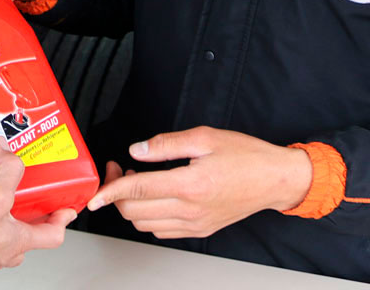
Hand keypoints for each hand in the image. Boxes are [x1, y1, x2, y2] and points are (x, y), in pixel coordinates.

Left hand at [86, 128, 311, 239]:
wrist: (275, 180)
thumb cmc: (246, 156)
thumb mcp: (205, 137)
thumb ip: (166, 144)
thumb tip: (138, 150)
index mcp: (190, 184)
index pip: (138, 191)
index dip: (110, 192)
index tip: (94, 195)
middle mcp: (191, 210)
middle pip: (136, 213)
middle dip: (118, 194)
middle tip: (120, 170)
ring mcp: (195, 224)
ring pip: (146, 226)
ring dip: (133, 206)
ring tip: (138, 181)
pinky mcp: (201, 230)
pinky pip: (163, 231)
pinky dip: (149, 218)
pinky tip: (154, 198)